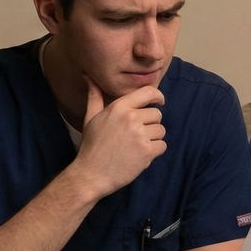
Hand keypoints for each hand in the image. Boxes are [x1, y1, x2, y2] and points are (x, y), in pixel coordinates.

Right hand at [72, 76, 166, 195]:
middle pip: (157, 114)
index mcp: (119, 107)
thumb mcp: (91, 117)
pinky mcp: (147, 151)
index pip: (148, 92)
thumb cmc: (91, 146)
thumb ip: (95, 96)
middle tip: (137, 135)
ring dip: (153, 139)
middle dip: (151, 124)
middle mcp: (131, 118)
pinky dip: (155, 152)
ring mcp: (140, 135)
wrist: (91, 174)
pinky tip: (140, 156)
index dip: (158, 96)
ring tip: (137, 146)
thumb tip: (88, 76)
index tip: (159, 102)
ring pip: (161, 131)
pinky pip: (162, 146)